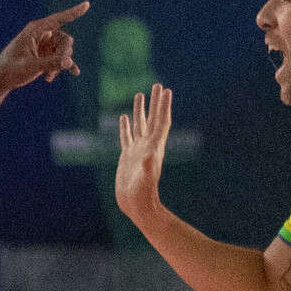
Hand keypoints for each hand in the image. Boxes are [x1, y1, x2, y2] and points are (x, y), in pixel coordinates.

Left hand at [0, 1, 87, 93]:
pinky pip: (61, 57)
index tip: (87, 4)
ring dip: (61, 63)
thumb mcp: (31, 67)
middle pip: (65, 39)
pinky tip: (75, 72)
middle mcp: (41, 34)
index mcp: (36, 30)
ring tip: (49, 76)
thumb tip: (69, 62)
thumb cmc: (11, 70)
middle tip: (59, 66)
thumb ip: (51, 63)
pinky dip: (65, 65)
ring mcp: (44, 45)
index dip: (74, 12)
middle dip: (65, 53)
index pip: (58, 19)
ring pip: (64, 50)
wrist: (0, 79)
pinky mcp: (45, 55)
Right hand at [114, 82, 170, 218]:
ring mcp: (137, 150)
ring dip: (141, 110)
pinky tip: (124, 117)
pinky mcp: (127, 156)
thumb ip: (147, 166)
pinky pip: (127, 136)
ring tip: (140, 94)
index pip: (160, 122)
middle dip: (155, 102)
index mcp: (154, 147)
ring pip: (139, 125)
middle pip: (152, 119)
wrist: (136, 205)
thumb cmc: (142, 194)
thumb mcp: (144, 179)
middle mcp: (147, 146)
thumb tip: (148, 155)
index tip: (166, 90)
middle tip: (158, 84)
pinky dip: (126, 126)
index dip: (163, 106)